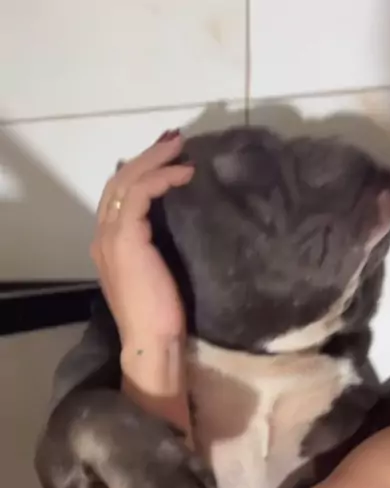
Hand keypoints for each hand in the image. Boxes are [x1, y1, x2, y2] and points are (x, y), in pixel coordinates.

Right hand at [90, 131, 193, 347]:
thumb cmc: (161, 318)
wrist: (151, 342)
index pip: (119, 195)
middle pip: (119, 180)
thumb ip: (158, 246)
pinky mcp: (126, 238)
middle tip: (176, 141)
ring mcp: (111, 236)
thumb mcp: (159, 272)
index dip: (142, 171)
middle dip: (148, 157)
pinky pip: (139, 193)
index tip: (170, 157)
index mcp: (108, 244)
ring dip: (155, 160)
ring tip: (181, 148)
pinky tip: (184, 174)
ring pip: (126, 180)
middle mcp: (103, 235)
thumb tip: (177, 222)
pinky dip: (162, 179)